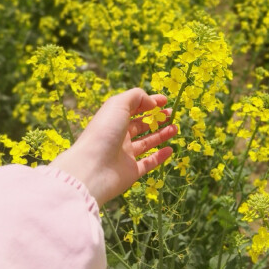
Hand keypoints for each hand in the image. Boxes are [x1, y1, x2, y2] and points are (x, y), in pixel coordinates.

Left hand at [49, 89, 176, 206]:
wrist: (93, 168)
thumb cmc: (104, 131)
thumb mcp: (118, 104)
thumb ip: (137, 97)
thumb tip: (152, 103)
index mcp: (114, 119)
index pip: (134, 108)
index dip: (149, 103)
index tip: (165, 101)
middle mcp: (119, 136)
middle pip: (141, 125)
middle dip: (156, 118)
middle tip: (172, 114)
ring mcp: (125, 155)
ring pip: (147, 143)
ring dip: (161, 135)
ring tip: (175, 128)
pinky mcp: (131, 172)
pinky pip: (149, 163)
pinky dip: (160, 156)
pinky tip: (170, 149)